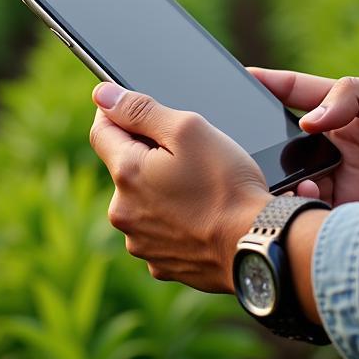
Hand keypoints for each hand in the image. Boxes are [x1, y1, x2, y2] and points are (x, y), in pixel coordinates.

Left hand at [89, 82, 271, 292]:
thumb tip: (103, 96)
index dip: (118, 114)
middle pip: (124, 167)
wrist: (257, 244)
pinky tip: (199, 215)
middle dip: (147, 155)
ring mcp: (140, 241)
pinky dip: (172, 219)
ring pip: (141, 200)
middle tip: (187, 155)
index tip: (138, 111)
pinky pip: (158, 229)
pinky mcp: (159, 263)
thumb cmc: (227, 185)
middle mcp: (123, 212)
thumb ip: (141, 109)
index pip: (101, 131)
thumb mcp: (188, 130)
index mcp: (126, 174)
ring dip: (159, 189)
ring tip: (198, 188)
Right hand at [249, 68, 358, 204]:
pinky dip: (298, 206)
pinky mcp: (345, 218)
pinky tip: (302, 200)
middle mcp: (339, 148)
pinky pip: (309, 211)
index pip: (300, 92)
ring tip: (280, 175)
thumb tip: (310, 120)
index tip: (240, 76)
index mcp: (349, 112)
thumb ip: (356, 93)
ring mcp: (340, 183)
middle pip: (287, 139)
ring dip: (280, 176)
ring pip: (292, 177)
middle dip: (264, 138)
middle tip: (246, 137)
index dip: (270, 83)